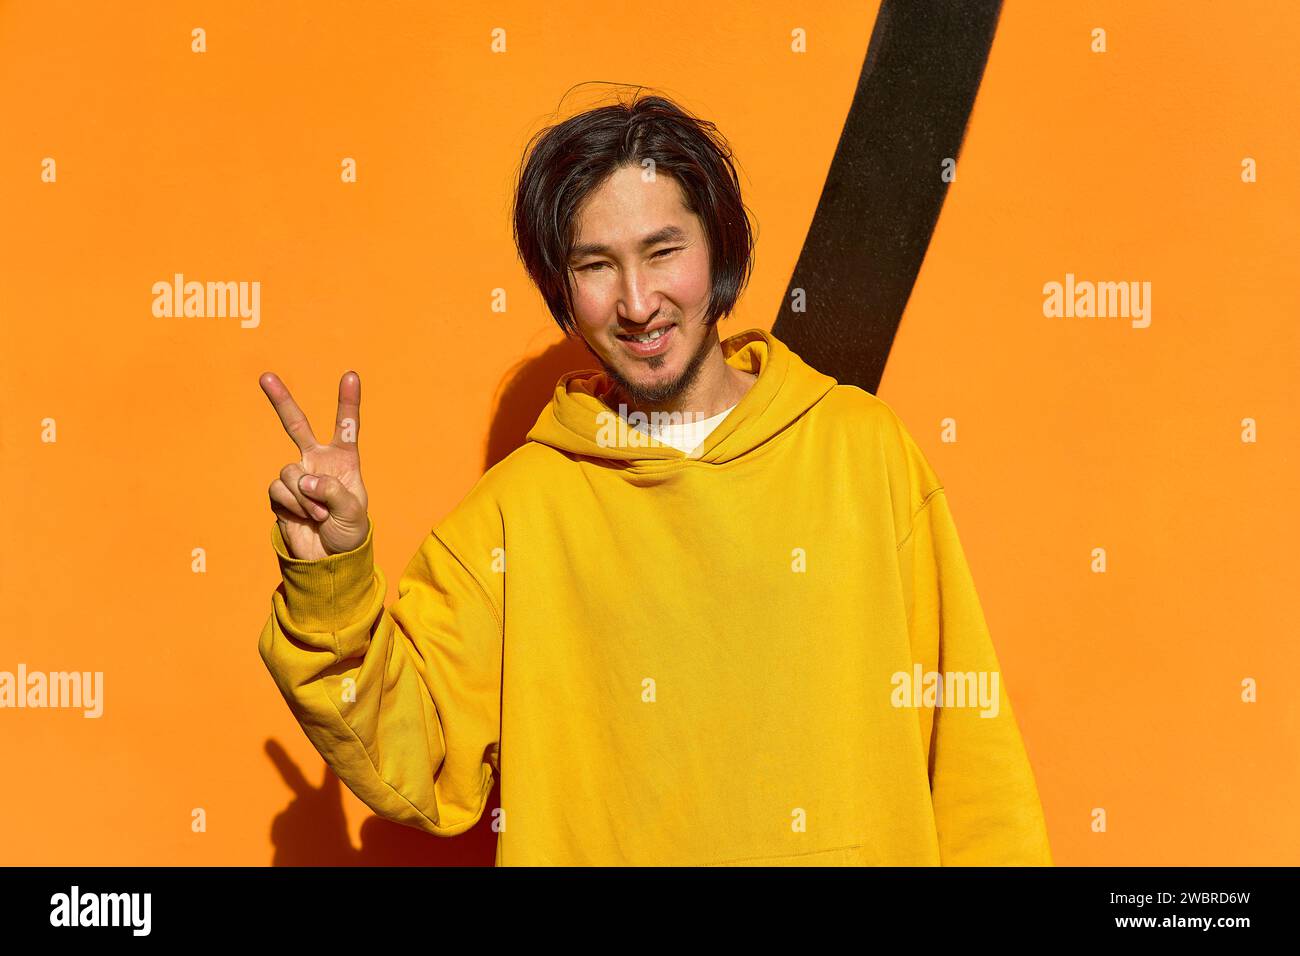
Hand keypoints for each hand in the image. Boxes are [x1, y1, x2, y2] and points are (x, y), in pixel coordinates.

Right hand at [260, 370, 369, 559]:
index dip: (348, 401)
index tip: (351, 375)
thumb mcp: (353, 513)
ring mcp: (296, 477)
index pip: (346, 427)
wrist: (328, 558)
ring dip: (305, 497)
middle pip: (296, 425)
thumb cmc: (348, 532)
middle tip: (265, 376)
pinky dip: (293, 505)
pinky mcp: (280, 494)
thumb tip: (305, 480)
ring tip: (319, 514)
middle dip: (280, 400)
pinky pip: (280, 490)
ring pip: (290, 472)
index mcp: (343, 460)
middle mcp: (317, 462)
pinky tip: (305, 516)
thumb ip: (333, 492)